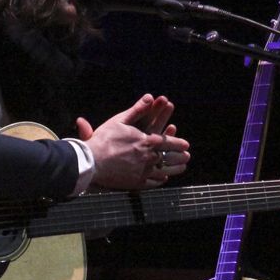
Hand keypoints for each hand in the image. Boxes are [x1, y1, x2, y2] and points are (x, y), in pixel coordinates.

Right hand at [75, 94, 190, 189]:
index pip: (168, 142)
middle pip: (168, 158)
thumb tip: (150, 97)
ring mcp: (144, 172)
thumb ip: (137, 109)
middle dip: (179, 157)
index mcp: (147, 141)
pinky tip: (162, 178)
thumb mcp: (120, 120)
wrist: (92, 162)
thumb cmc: (104, 139)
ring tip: (181, 168)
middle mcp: (149, 157)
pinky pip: (152, 183)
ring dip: (174, 170)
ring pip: (164, 172)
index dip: (178, 143)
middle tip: (187, 157)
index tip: (186, 145)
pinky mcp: (137, 183)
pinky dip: (159, 180)